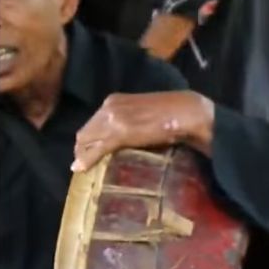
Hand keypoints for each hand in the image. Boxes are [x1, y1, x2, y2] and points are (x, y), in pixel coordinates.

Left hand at [72, 91, 214, 172]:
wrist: (188, 112)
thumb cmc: (175, 113)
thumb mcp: (145, 113)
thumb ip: (132, 120)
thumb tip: (130, 135)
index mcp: (116, 100)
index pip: (93, 121)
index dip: (90, 138)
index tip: (92, 150)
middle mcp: (109, 106)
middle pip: (86, 131)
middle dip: (83, 148)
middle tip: (85, 163)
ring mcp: (113, 119)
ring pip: (86, 139)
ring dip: (83, 154)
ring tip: (85, 167)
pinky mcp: (119, 133)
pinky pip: (97, 148)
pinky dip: (87, 159)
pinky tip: (81, 169)